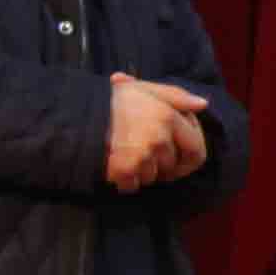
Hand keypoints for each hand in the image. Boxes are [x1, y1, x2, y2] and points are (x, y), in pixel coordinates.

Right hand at [105, 75, 208, 191]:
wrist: (72, 115)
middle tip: (143, 150)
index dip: (188, 154)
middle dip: (162, 163)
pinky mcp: (124, 170)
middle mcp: (158, 138)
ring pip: (153, 177)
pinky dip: (124, 181)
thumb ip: (176, 96)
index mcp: (168, 116)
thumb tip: (203, 105)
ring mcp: (142, 156)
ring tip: (125, 152)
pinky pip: (133, 186)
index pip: (196, 148)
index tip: (174, 152)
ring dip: (142, 171)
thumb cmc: (109, 101)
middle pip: (173, 166)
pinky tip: (114, 164)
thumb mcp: (144, 89)